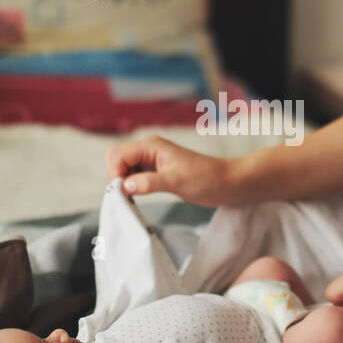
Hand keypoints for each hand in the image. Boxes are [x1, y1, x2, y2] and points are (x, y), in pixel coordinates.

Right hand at [105, 134, 234, 206]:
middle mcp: (148, 149)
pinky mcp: (155, 171)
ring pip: (123, 166)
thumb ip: (149, 183)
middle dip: (116, 175)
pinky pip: (133, 174)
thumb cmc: (205, 179)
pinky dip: (131, 184)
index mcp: (151, 146)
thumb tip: (124, 186)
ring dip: (123, 181)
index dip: (116, 173)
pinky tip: (141, 194)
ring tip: (135, 196)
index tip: (125, 191)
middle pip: (116, 157)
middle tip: (128, 193)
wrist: (226, 183)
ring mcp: (151, 160)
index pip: (117, 155)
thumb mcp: (176, 182)